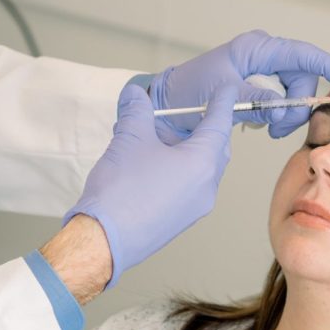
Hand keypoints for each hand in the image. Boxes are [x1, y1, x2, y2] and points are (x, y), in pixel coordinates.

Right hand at [63, 83, 237, 287]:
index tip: (227, 90)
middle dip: (206, 128)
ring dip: (189, 150)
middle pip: (215, 149)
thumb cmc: (121, 188)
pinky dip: (181, 169)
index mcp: (201, 163)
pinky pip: (190, 187)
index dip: (222, 103)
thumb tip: (135, 93)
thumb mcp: (129, 138)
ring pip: (202, 170)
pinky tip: (155, 164)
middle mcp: (206, 187)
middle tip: (190, 113)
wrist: (103, 240)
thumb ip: (136, 110)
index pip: (219, 124)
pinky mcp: (180, 221)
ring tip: (161, 138)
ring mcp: (195, 208)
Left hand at [150, 29, 329, 140]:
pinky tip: (264, 124)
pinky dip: (278, 115)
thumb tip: (283, 108)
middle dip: (298, 105)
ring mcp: (261, 70)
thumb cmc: (190, 91)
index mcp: (256, 48)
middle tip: (278, 128)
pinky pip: (282, 100)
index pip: (303, 54)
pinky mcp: (259, 85)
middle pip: (302, 78)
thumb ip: (255, 100)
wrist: (169, 103)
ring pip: (294, 92)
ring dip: (287, 114)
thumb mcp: (223, 95)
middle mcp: (263, 55)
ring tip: (268, 129)